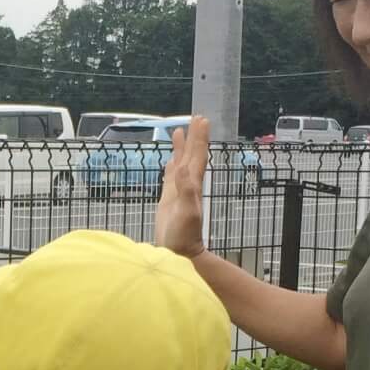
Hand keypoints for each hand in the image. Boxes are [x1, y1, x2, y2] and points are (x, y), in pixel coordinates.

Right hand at [154, 115, 209, 257]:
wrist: (178, 252)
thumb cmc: (184, 235)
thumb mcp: (186, 211)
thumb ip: (185, 189)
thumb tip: (181, 167)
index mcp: (193, 184)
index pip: (197, 155)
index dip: (199, 138)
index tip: (201, 120)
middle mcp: (187, 184)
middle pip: (191, 155)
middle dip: (194, 137)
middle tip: (196, 117)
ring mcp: (178, 190)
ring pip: (180, 162)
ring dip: (181, 147)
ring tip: (179, 131)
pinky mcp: (168, 198)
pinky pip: (170, 175)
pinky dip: (171, 164)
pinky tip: (170, 159)